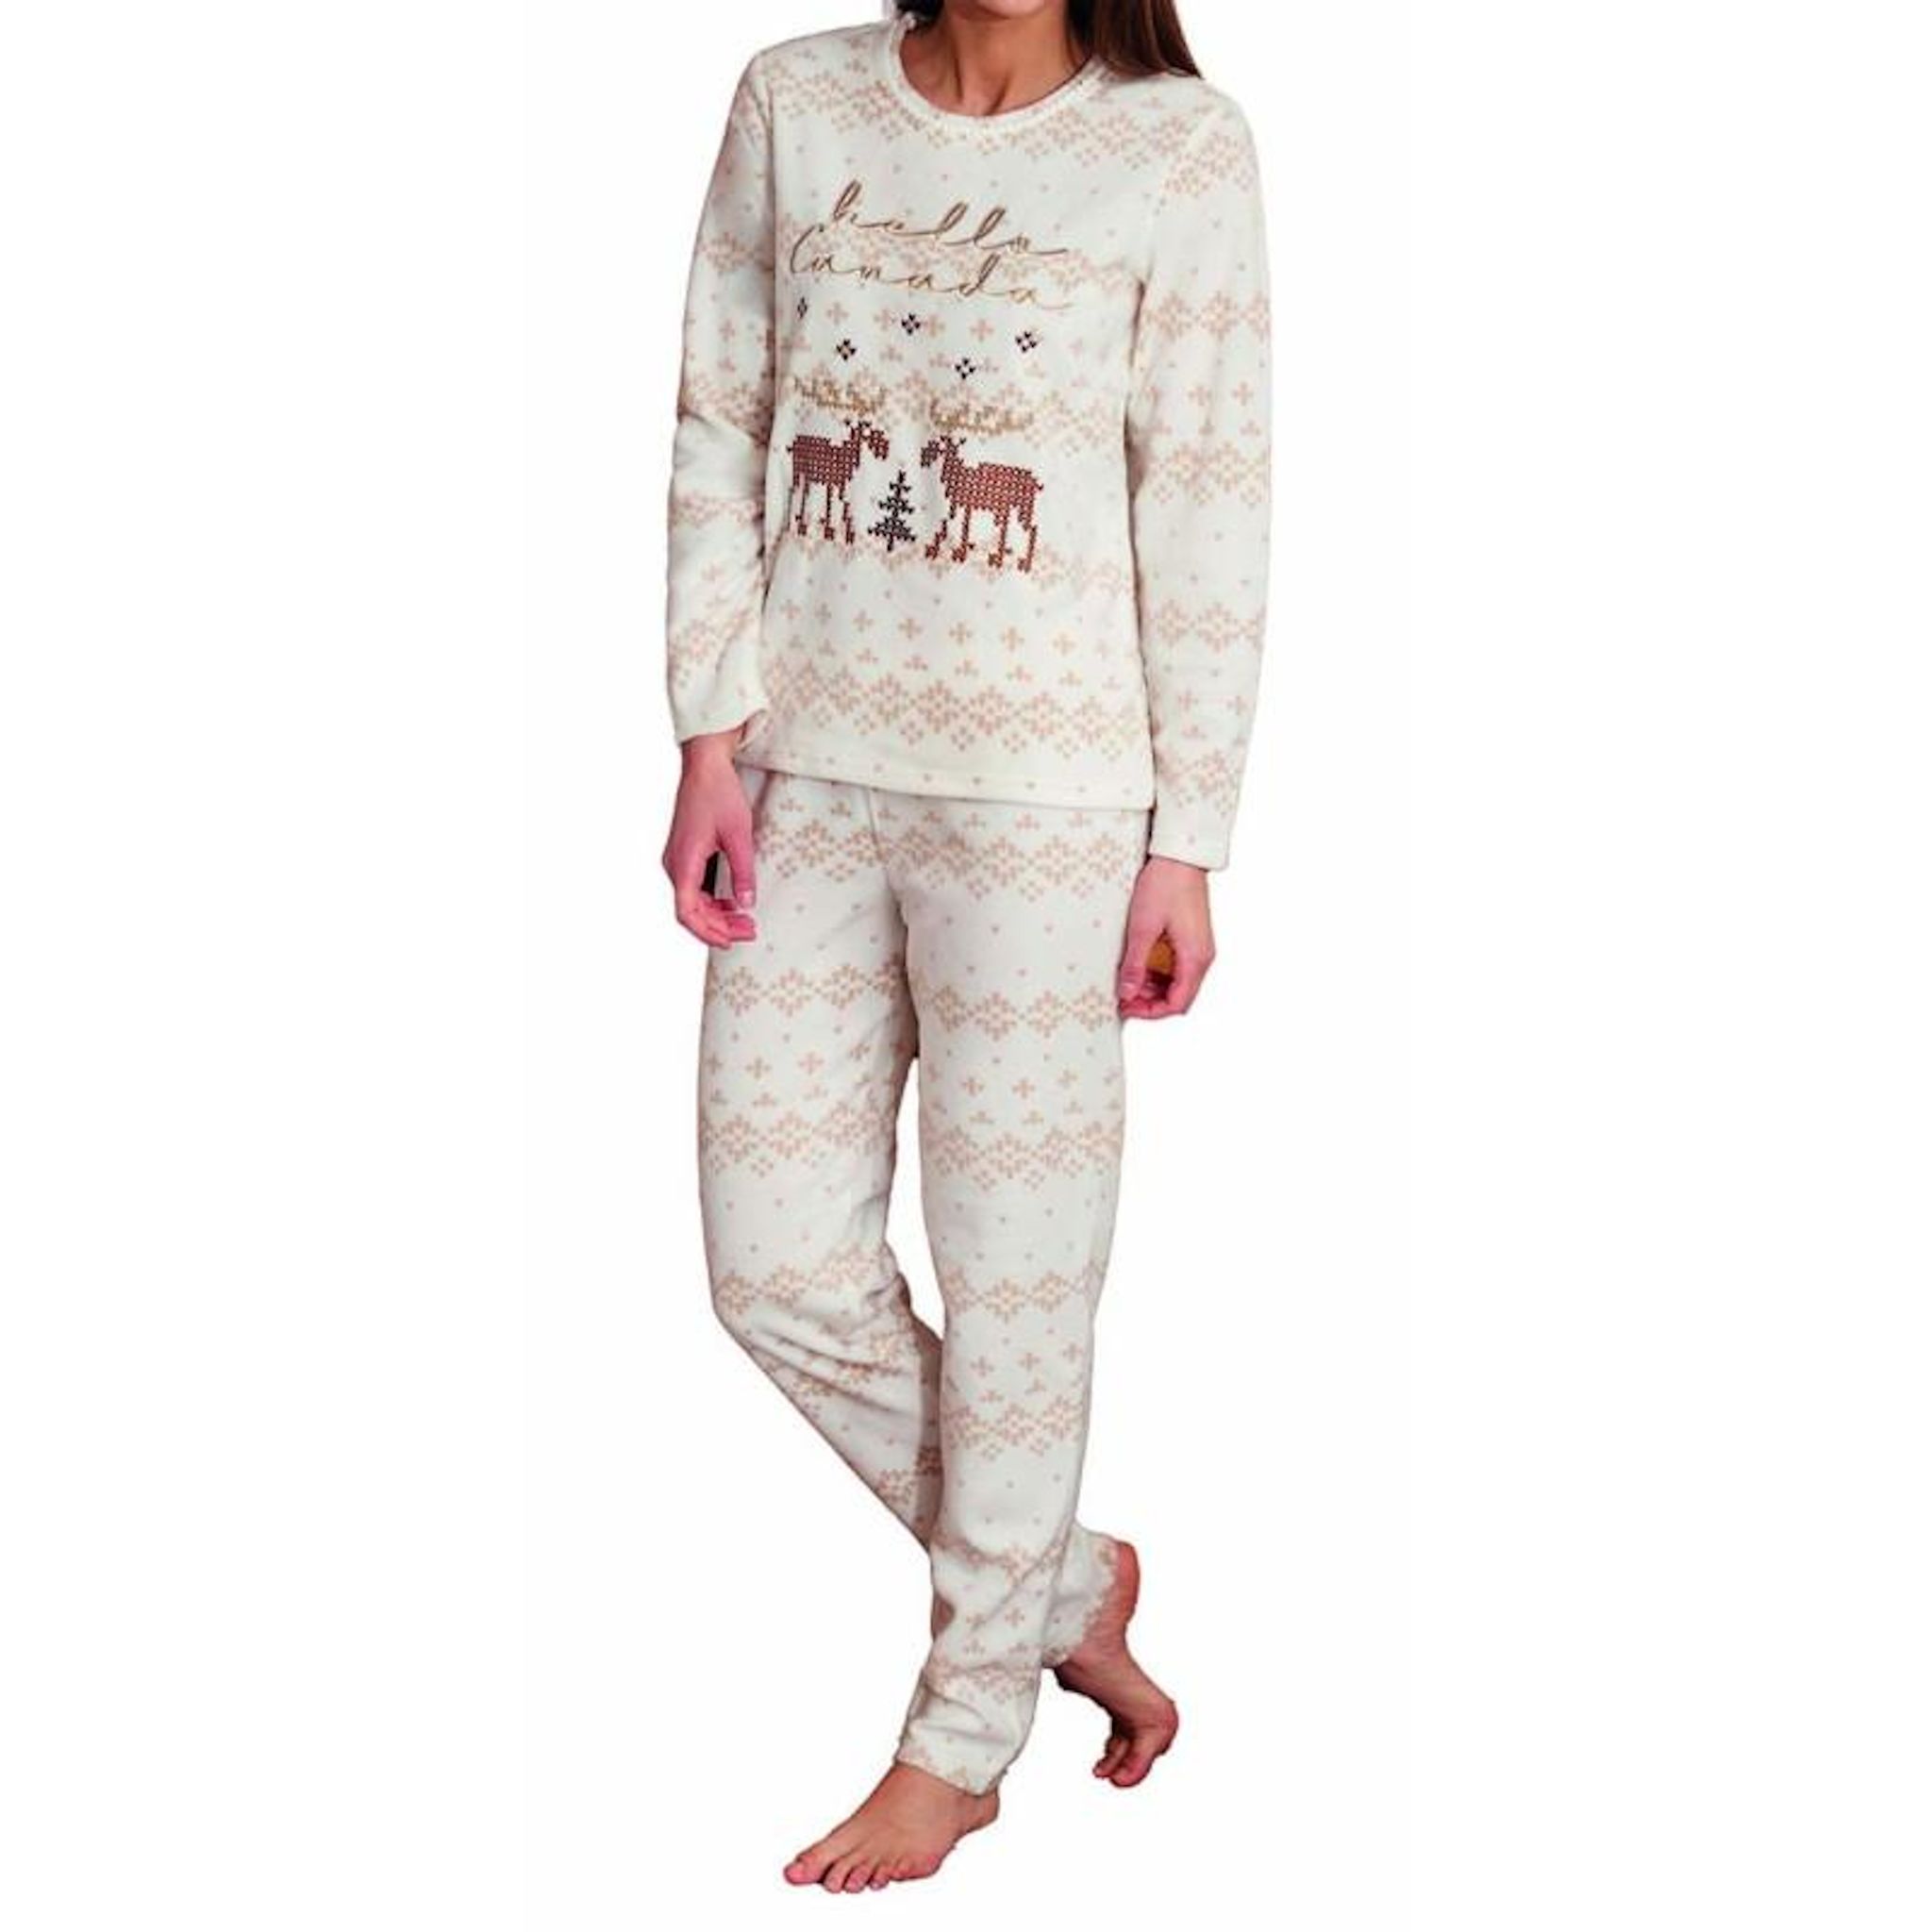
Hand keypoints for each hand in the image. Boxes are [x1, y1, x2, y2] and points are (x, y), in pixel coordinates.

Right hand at [663, 730, 758, 948]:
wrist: (705, 766)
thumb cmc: (718, 794)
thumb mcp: (739, 835)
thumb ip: (743, 872)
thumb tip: (746, 904)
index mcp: (683, 862)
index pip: (688, 911)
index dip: (707, 932)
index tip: (729, 941)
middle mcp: (675, 865)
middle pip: (691, 911)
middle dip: (719, 926)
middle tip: (750, 932)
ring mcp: (678, 861)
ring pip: (693, 901)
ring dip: (717, 915)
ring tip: (746, 922)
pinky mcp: (685, 855)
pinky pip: (695, 888)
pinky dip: (713, 900)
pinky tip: (733, 903)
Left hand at [1117, 856, 1214, 1018]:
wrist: (1179, 856)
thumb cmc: (1166, 885)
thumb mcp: (1143, 928)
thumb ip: (1135, 964)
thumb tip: (1127, 992)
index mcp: (1195, 958)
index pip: (1178, 1003)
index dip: (1152, 1012)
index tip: (1129, 1009)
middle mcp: (1201, 957)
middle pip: (1179, 996)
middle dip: (1150, 1001)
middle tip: (1124, 997)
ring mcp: (1197, 948)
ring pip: (1177, 983)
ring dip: (1153, 987)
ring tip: (1128, 981)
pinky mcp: (1191, 939)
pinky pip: (1176, 966)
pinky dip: (1158, 972)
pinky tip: (1138, 965)